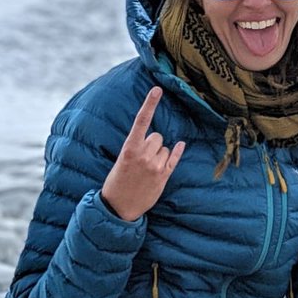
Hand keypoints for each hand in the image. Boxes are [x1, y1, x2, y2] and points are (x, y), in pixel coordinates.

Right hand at [101, 87, 185, 221]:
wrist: (117, 208)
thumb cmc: (117, 182)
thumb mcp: (121, 160)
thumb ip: (136, 147)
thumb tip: (155, 139)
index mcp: (129, 148)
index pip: (141, 121)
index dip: (149, 104)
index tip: (157, 89)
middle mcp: (143, 155)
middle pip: (157, 136)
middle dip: (152, 143)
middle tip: (143, 157)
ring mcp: (154, 166)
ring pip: (165, 148)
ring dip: (160, 154)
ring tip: (147, 168)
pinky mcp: (163, 176)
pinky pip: (174, 158)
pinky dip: (176, 152)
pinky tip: (180, 145)